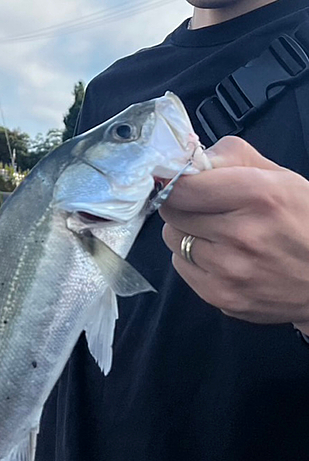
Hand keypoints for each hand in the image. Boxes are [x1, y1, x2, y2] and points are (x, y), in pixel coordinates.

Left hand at [160, 136, 308, 332]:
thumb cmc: (306, 221)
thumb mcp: (280, 176)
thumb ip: (231, 157)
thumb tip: (188, 160)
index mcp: (258, 196)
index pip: (181, 186)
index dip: (174, 181)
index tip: (175, 181)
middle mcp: (241, 235)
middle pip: (171, 212)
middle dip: (182, 204)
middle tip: (203, 206)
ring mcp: (228, 271)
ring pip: (172, 239)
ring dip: (186, 232)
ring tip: (216, 234)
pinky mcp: (220, 296)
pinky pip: (181, 267)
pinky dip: (192, 259)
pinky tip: (220, 257)